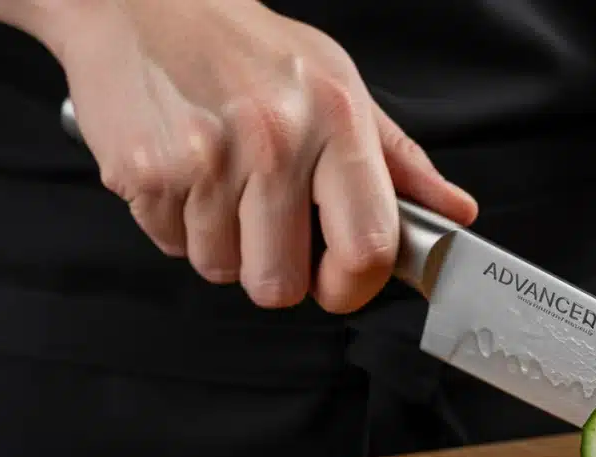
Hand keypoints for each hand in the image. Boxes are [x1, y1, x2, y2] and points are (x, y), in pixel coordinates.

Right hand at [47, 0, 476, 311]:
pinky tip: (186, 172)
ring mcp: (206, 159)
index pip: (366, 250)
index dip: (353, 288)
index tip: (341, 282)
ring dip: (222, 242)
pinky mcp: (147, 172)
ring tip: (221, 181)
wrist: (140, 2)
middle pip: (280, 284)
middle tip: (269, 221)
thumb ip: (399, 161)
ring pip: (222, 269)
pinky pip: (171, 245)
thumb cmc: (244, 46)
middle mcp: (274, 142)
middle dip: (274, 268)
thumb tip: (455, 211)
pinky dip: (177, 222)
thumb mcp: (339, 86)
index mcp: (335, 121)